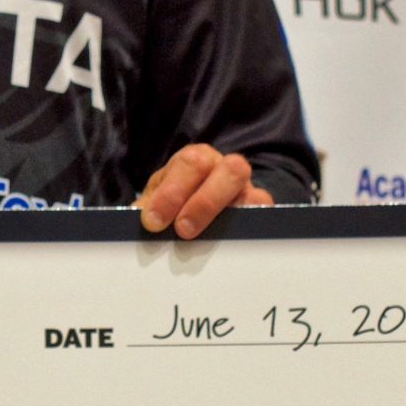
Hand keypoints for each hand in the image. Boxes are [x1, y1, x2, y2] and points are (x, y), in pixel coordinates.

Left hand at [138, 145, 272, 239]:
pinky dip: (250, 229)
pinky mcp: (259, 212)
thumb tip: (140, 226)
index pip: (190, 163)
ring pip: (254, 194)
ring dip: (235, 222)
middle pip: (231, 170)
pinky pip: (264, 217)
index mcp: (195, 159)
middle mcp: (225, 168)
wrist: (186, 210)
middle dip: (205, 202)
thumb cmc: (170, 203)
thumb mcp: (154, 202)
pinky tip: (228, 245)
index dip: (172, 193)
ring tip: (207, 241)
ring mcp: (247, 191)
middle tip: (183, 230)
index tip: (154, 222)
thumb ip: (147, 211)